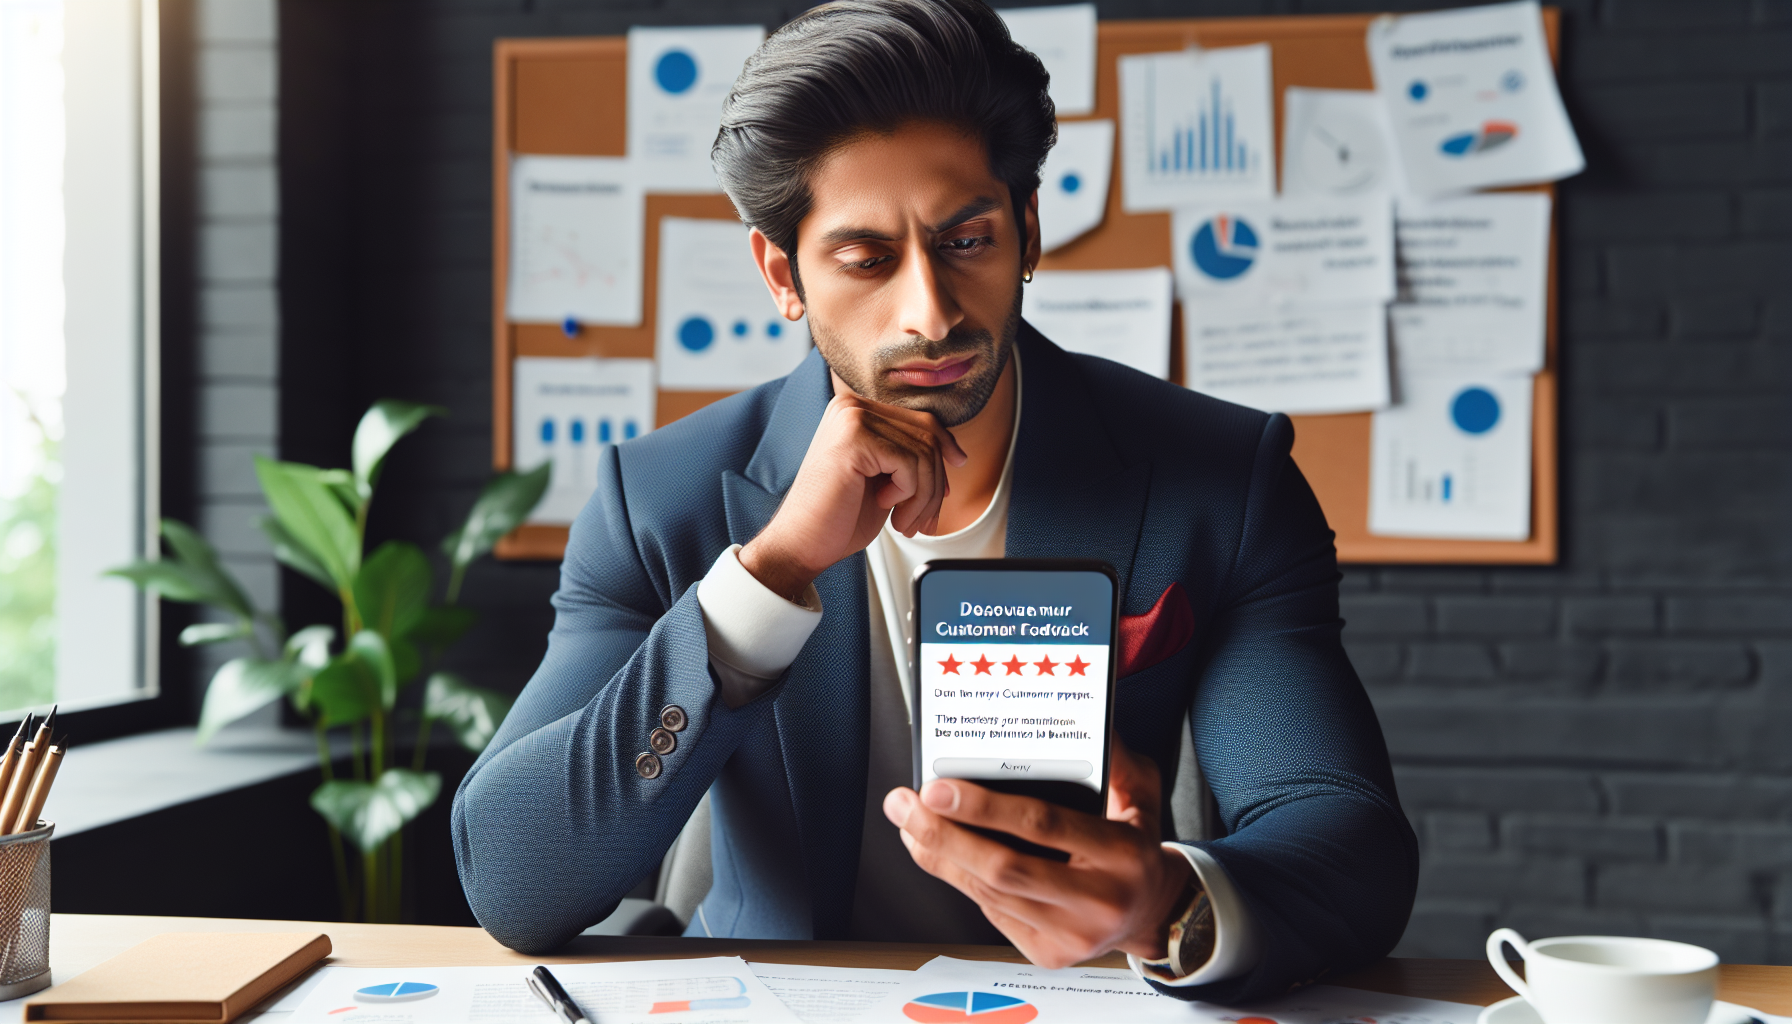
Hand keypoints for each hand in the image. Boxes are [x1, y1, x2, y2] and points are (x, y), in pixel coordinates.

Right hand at [739, 376, 966, 599]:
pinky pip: (910, 464)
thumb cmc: (839, 517)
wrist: (802, 543)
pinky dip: (907, 495)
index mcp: (856, 411)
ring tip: (905, 521)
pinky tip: (884, 505)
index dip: (945, 447)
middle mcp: (851, 407)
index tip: (954, 471)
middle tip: (923, 518)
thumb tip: (955, 453)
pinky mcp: (853, 438)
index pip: (920, 420)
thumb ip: (910, 456)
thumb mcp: (885, 479)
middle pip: (926, 435)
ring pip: (923, 453)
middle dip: (935, 483)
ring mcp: (851, 419)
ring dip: (923, 498)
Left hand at [883, 742, 1193, 968]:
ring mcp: (1071, 935)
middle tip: (906, 804)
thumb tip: (1084, 725)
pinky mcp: (1048, 954)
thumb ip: (1114, 759)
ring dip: (940, 855)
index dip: (983, 807)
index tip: (938, 787)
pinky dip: (960, 878)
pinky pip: (991, 912)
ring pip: (988, 893)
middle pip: (1002, 868)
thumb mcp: (1142, 795)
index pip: (1043, 826)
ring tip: (911, 822)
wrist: (1153, 915)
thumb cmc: (1138, 848)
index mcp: (1123, 855)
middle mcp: (1098, 901)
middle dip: (943, 834)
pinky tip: (940, 852)